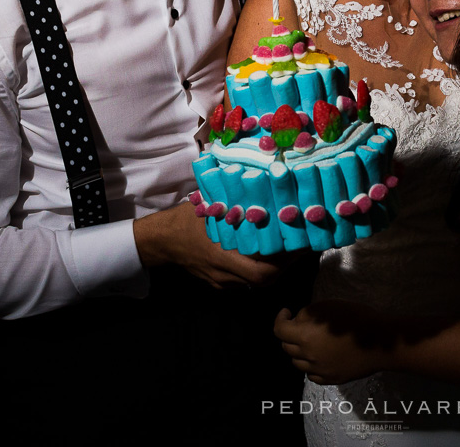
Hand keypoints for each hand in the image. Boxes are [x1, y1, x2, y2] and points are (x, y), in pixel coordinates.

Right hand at [133, 201, 287, 288]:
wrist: (159, 242)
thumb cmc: (184, 220)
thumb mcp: (207, 206)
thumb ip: (231, 200)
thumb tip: (258, 177)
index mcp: (222, 257)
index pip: (262, 270)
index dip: (285, 260)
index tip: (300, 241)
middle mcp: (224, 275)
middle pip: (264, 279)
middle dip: (286, 264)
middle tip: (301, 242)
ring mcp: (222, 282)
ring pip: (257, 280)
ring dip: (276, 265)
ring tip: (290, 244)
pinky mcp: (220, 282)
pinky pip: (246, 278)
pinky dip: (261, 266)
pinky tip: (269, 250)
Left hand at [274, 302, 390, 384]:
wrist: (380, 342)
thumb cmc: (356, 318)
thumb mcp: (329, 305)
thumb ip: (308, 313)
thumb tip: (299, 320)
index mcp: (305, 336)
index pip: (279, 330)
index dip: (280, 319)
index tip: (287, 312)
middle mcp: (308, 356)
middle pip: (286, 347)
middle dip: (289, 334)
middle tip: (301, 325)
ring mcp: (319, 370)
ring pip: (297, 362)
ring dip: (298, 351)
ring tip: (310, 342)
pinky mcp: (331, 379)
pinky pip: (311, 375)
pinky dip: (310, 366)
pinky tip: (319, 357)